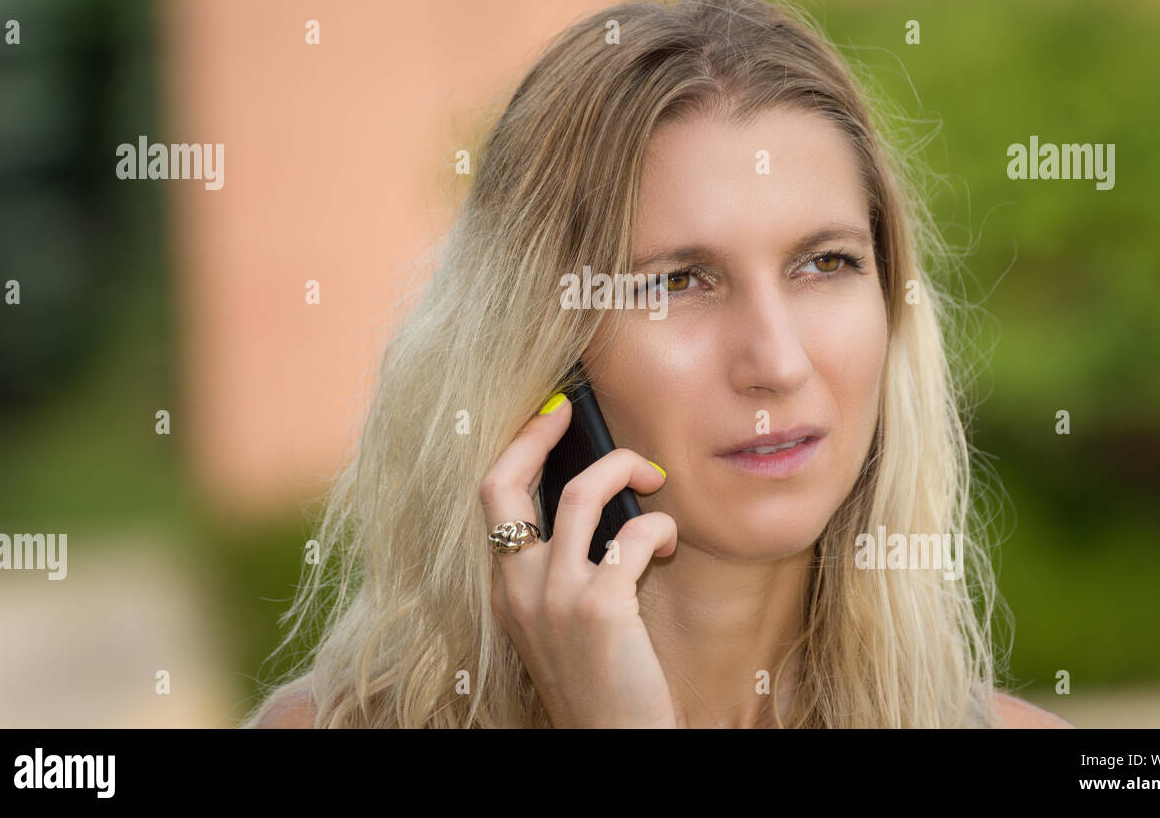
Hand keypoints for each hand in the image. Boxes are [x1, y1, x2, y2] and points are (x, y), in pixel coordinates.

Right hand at [479, 392, 677, 727]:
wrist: (615, 745)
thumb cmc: (603, 682)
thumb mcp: (564, 622)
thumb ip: (566, 568)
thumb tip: (601, 500)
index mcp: (506, 589)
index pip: (491, 498)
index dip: (517, 447)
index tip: (549, 418)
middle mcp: (518, 589)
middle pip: (503, 483)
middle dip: (538, 434)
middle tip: (572, 414)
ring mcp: (554, 598)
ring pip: (579, 494)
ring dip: (621, 471)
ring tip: (651, 477)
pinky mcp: (599, 610)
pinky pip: (632, 536)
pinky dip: (658, 528)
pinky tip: (668, 544)